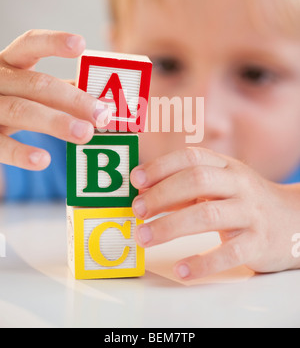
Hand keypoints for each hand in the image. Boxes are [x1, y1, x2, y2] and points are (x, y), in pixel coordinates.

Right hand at [0, 30, 110, 169]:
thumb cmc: (13, 101)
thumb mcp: (29, 90)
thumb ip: (62, 90)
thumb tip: (105, 101)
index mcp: (11, 63)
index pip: (29, 44)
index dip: (52, 43)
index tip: (80, 44)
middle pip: (36, 84)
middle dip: (73, 99)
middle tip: (103, 114)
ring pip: (20, 111)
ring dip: (56, 122)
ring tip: (85, 134)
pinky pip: (0, 145)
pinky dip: (21, 153)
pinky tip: (43, 160)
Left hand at [131, 148, 299, 279]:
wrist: (293, 220)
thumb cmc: (244, 201)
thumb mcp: (219, 186)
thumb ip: (185, 190)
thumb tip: (144, 195)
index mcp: (226, 166)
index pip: (191, 157)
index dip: (161, 166)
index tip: (136, 180)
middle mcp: (239, 184)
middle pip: (197, 181)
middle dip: (162, 195)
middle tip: (137, 210)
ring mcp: (250, 212)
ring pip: (209, 215)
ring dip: (170, 226)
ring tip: (144, 237)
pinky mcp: (259, 242)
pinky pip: (230, 253)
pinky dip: (203, 262)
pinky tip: (182, 269)